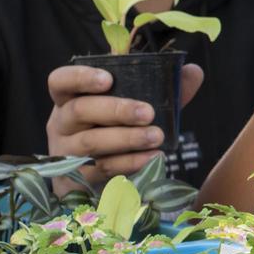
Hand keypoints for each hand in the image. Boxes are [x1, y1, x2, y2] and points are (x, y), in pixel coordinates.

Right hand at [45, 63, 204, 193]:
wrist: (103, 181)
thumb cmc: (117, 130)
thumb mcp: (135, 106)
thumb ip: (161, 88)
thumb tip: (192, 72)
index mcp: (70, 98)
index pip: (61, 81)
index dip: (80, 77)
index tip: (108, 79)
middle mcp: (62, 123)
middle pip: (80, 110)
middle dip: (116, 110)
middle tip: (147, 113)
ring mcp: (66, 152)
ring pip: (91, 142)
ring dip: (127, 138)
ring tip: (156, 137)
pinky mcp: (77, 179)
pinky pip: (102, 169)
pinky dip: (129, 163)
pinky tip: (151, 158)